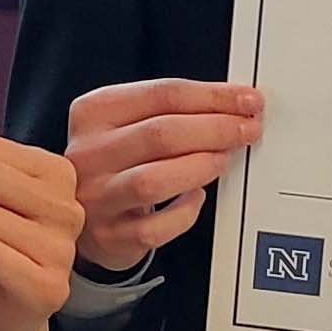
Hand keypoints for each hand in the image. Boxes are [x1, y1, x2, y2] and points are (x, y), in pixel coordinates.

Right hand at [63, 79, 264, 271]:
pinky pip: (156, 228)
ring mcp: (96, 197)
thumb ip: (172, 111)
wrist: (83, 213)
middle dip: (216, 129)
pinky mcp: (109, 236)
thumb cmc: (118, 162)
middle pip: (160, 134)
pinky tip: (196, 197)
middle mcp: (89, 154)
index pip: (161, 95)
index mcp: (95, 112)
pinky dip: (185, 212)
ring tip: (224, 159)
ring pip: (153, 181)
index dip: (213, 96)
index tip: (248, 100)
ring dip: (201, 167)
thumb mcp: (129, 122)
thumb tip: (234, 106)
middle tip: (247, 129)